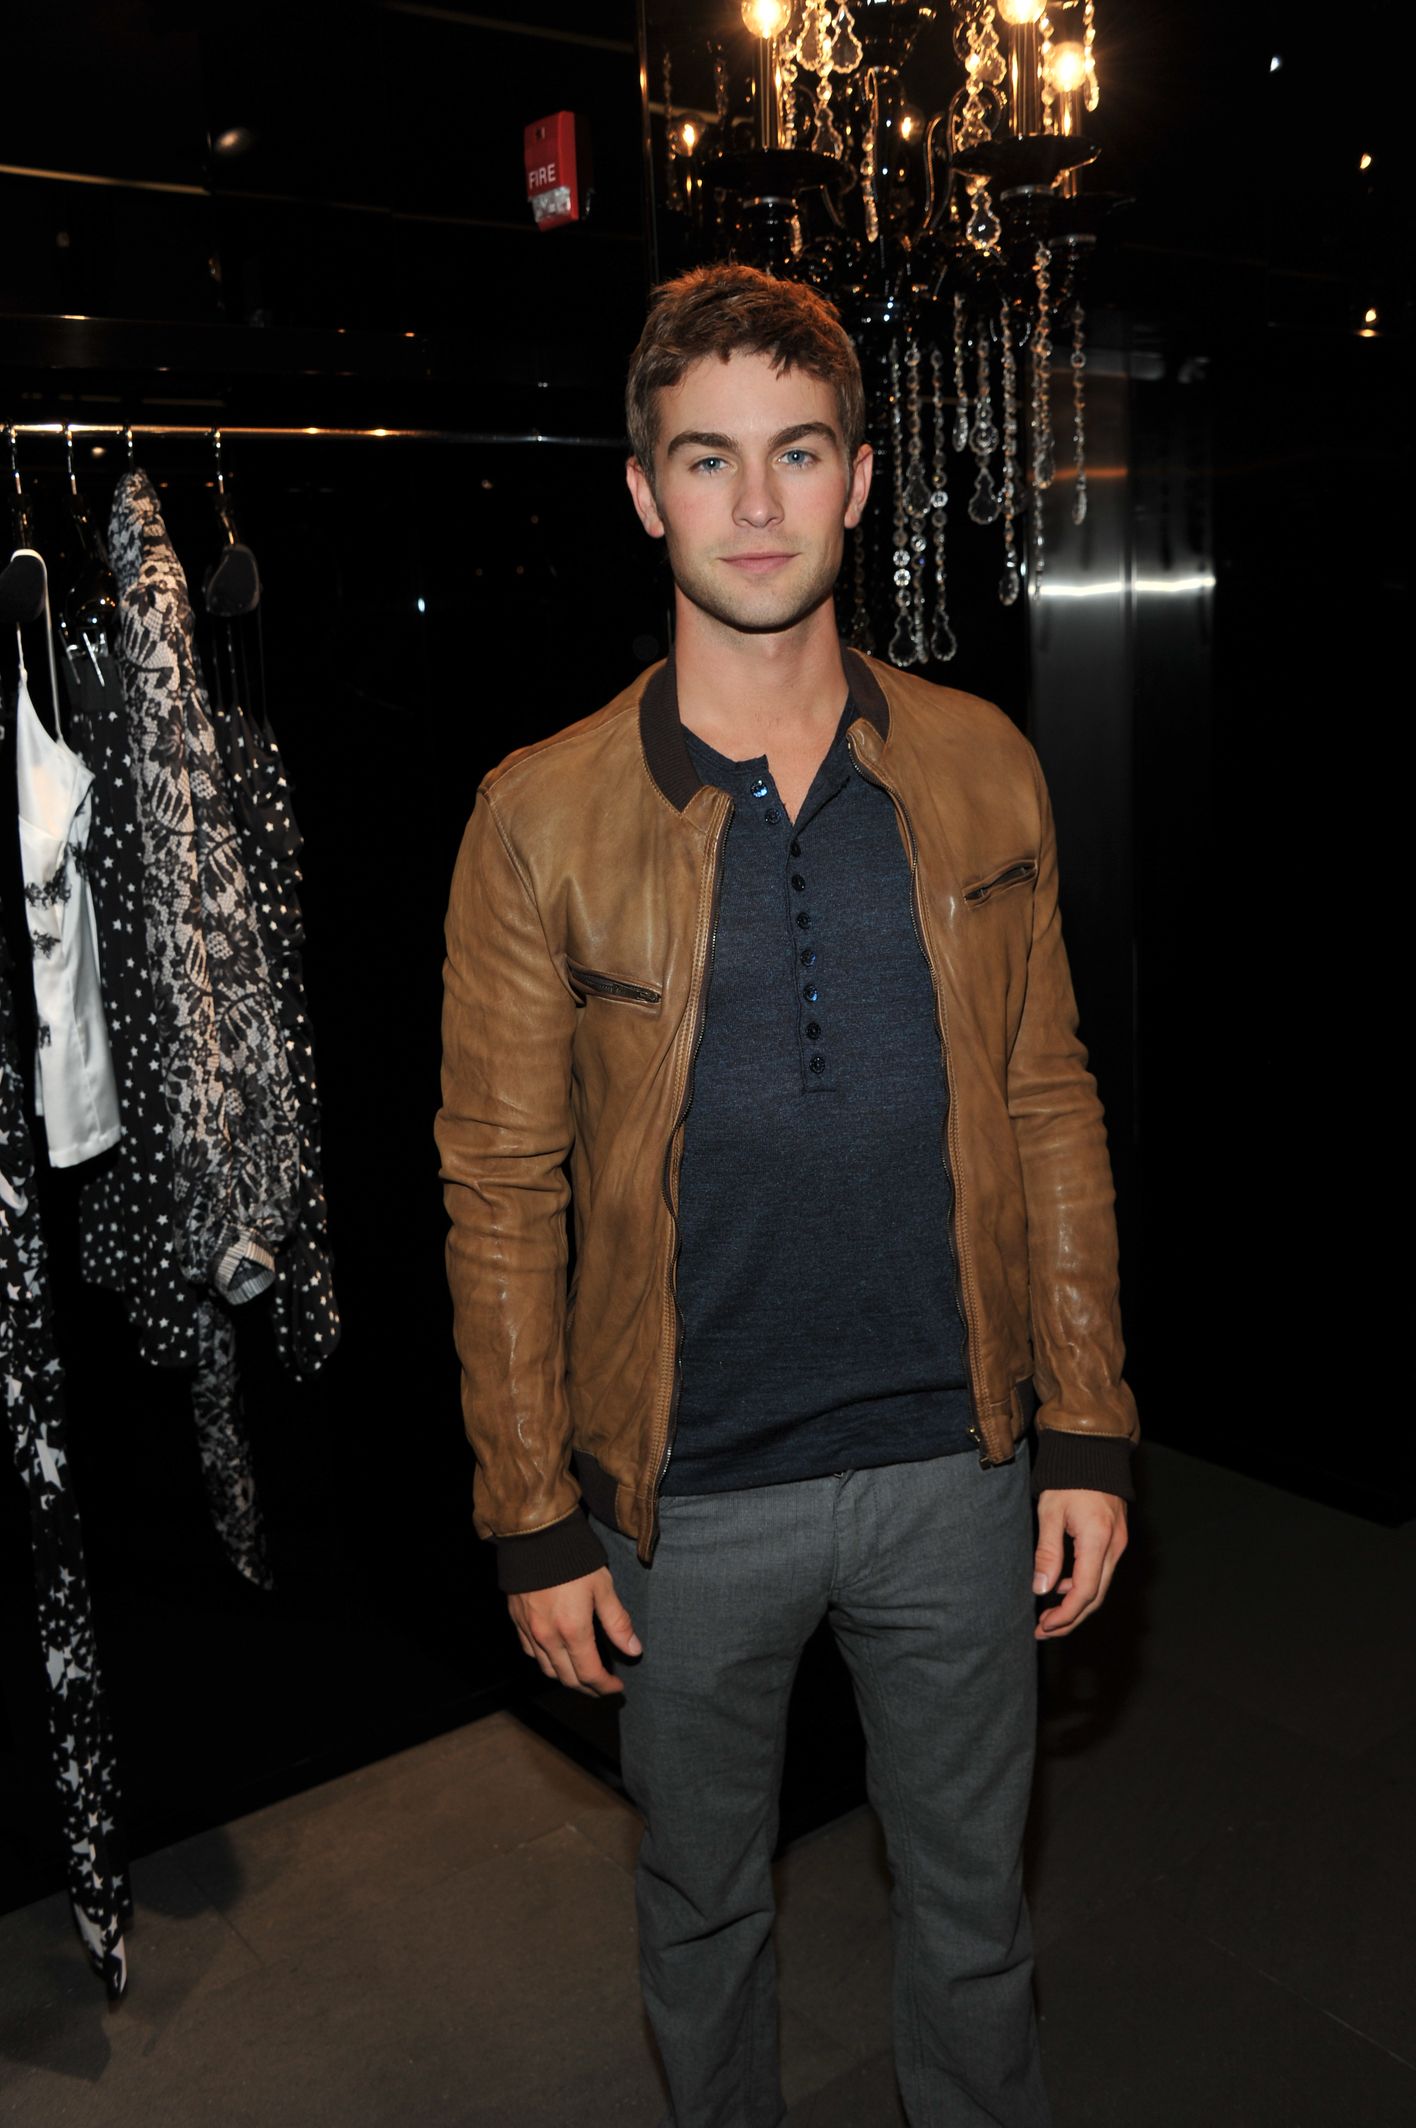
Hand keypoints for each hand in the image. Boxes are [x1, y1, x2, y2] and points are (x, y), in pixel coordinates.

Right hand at [508, 1565, 642, 1697]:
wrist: (535, 1538)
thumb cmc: (573, 1559)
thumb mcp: (603, 1588)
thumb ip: (618, 1622)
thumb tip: (634, 1650)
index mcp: (573, 1631)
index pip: (590, 1674)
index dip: (605, 1686)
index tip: (617, 1687)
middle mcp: (548, 1637)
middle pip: (568, 1678)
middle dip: (588, 1688)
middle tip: (602, 1687)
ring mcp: (529, 1631)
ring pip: (547, 1669)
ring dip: (567, 1678)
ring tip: (582, 1675)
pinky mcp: (517, 1621)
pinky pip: (531, 1653)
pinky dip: (546, 1661)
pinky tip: (556, 1655)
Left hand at [1032, 1488, 1127, 1640]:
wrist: (1093, 1452)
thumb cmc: (1069, 1477)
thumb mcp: (1050, 1512)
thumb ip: (1047, 1552)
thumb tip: (1041, 1588)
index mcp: (1098, 1539)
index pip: (1085, 1591)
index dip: (1066, 1614)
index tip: (1045, 1625)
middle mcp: (1115, 1546)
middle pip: (1096, 1596)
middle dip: (1070, 1618)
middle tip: (1043, 1630)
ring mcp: (1118, 1544)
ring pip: (1100, 1587)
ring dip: (1076, 1605)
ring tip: (1048, 1615)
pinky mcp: (1115, 1540)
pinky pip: (1102, 1572)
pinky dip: (1083, 1587)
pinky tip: (1061, 1588)